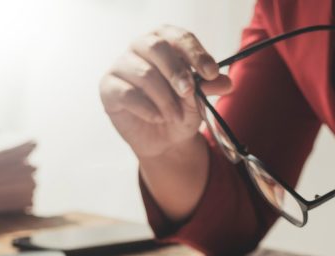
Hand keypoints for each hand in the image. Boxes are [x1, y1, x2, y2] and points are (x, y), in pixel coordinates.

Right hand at [99, 26, 232, 158]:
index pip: (178, 37)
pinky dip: (147, 109)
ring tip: (175, 116)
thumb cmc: (181, 109)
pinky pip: (128, 94)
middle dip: (177, 72)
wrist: (166, 139)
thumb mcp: (201, 98)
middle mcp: (140, 47)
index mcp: (165, 41)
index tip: (210, 73)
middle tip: (189, 93)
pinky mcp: (109, 87)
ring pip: (145, 74)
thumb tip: (226, 82)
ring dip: (165, 99)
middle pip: (157, 47)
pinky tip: (157, 118)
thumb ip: (210, 86)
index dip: (195, 53)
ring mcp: (121, 65)